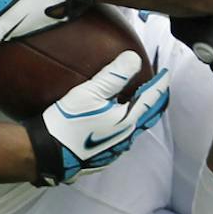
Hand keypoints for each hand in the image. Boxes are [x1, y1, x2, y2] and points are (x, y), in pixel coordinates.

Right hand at [25, 52, 170, 185]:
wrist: (47, 154)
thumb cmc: (68, 123)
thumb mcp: (89, 93)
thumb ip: (113, 75)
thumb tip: (134, 58)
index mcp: (127, 121)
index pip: (151, 99)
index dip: (159, 84)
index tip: (165, 74)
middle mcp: (126, 137)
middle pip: (148, 116)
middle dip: (155, 100)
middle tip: (159, 88)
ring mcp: (116, 149)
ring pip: (136, 128)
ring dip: (142, 113)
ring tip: (141, 102)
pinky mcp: (104, 155)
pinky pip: (124, 136)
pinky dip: (128, 123)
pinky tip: (119, 120)